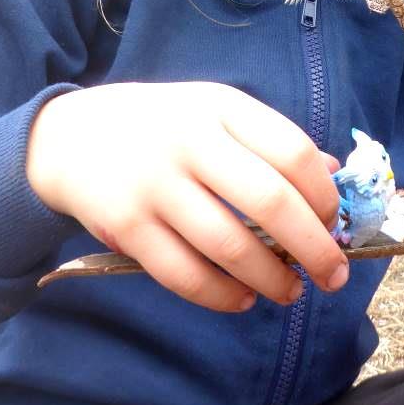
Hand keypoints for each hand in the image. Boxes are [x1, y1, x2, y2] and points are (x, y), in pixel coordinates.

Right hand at [26, 82, 346, 313]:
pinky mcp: (126, 227)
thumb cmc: (161, 126)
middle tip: (334, 274)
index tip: (335, 221)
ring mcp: (155, 185)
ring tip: (291, 292)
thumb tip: (334, 176)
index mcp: (219, 106)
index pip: (292, 150)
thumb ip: (268, 139)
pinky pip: (185, 274)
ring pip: (230, 245)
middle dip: (313, 246)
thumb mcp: (213, 111)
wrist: (68, 136)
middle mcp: (189, 141)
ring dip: (272, 278)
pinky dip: (222, 295)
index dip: (323, 194)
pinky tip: (243, 298)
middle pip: (269, 200)